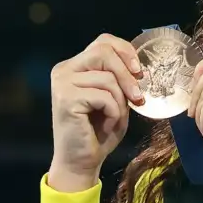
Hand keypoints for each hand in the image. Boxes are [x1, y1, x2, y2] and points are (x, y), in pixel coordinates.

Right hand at [47, 33, 144, 191]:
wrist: (81, 161)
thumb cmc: (99, 131)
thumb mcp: (115, 99)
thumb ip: (120, 79)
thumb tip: (138, 67)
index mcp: (75, 66)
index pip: (103, 42)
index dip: (125, 51)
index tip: (140, 72)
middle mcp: (64, 70)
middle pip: (104, 52)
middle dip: (127, 75)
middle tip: (138, 97)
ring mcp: (62, 83)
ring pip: (107, 77)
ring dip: (121, 100)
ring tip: (115, 117)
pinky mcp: (65, 98)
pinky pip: (103, 96)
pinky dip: (113, 111)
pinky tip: (107, 123)